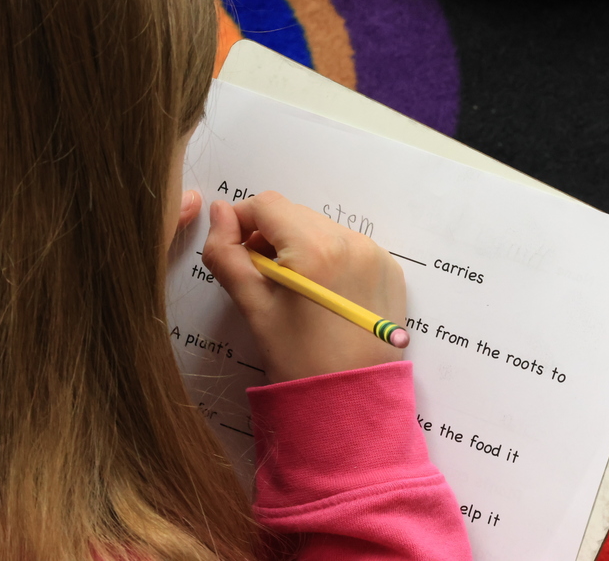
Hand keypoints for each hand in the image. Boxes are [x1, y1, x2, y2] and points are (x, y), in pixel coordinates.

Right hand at [201, 191, 405, 382]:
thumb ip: (227, 254)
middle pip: (295, 215)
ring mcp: (375, 254)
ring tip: (291, 289)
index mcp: (315, 247)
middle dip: (270, 236)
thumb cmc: (297, 359)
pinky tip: (319, 294)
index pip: (267, 205)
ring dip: (298, 247)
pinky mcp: (390, 269)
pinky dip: (327, 259)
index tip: (234, 250)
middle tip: (259, 276)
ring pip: (321, 229)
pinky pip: (347, 247)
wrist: (352, 402)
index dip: (241, 220)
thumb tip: (219, 213)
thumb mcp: (253, 307)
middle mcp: (351, 240)